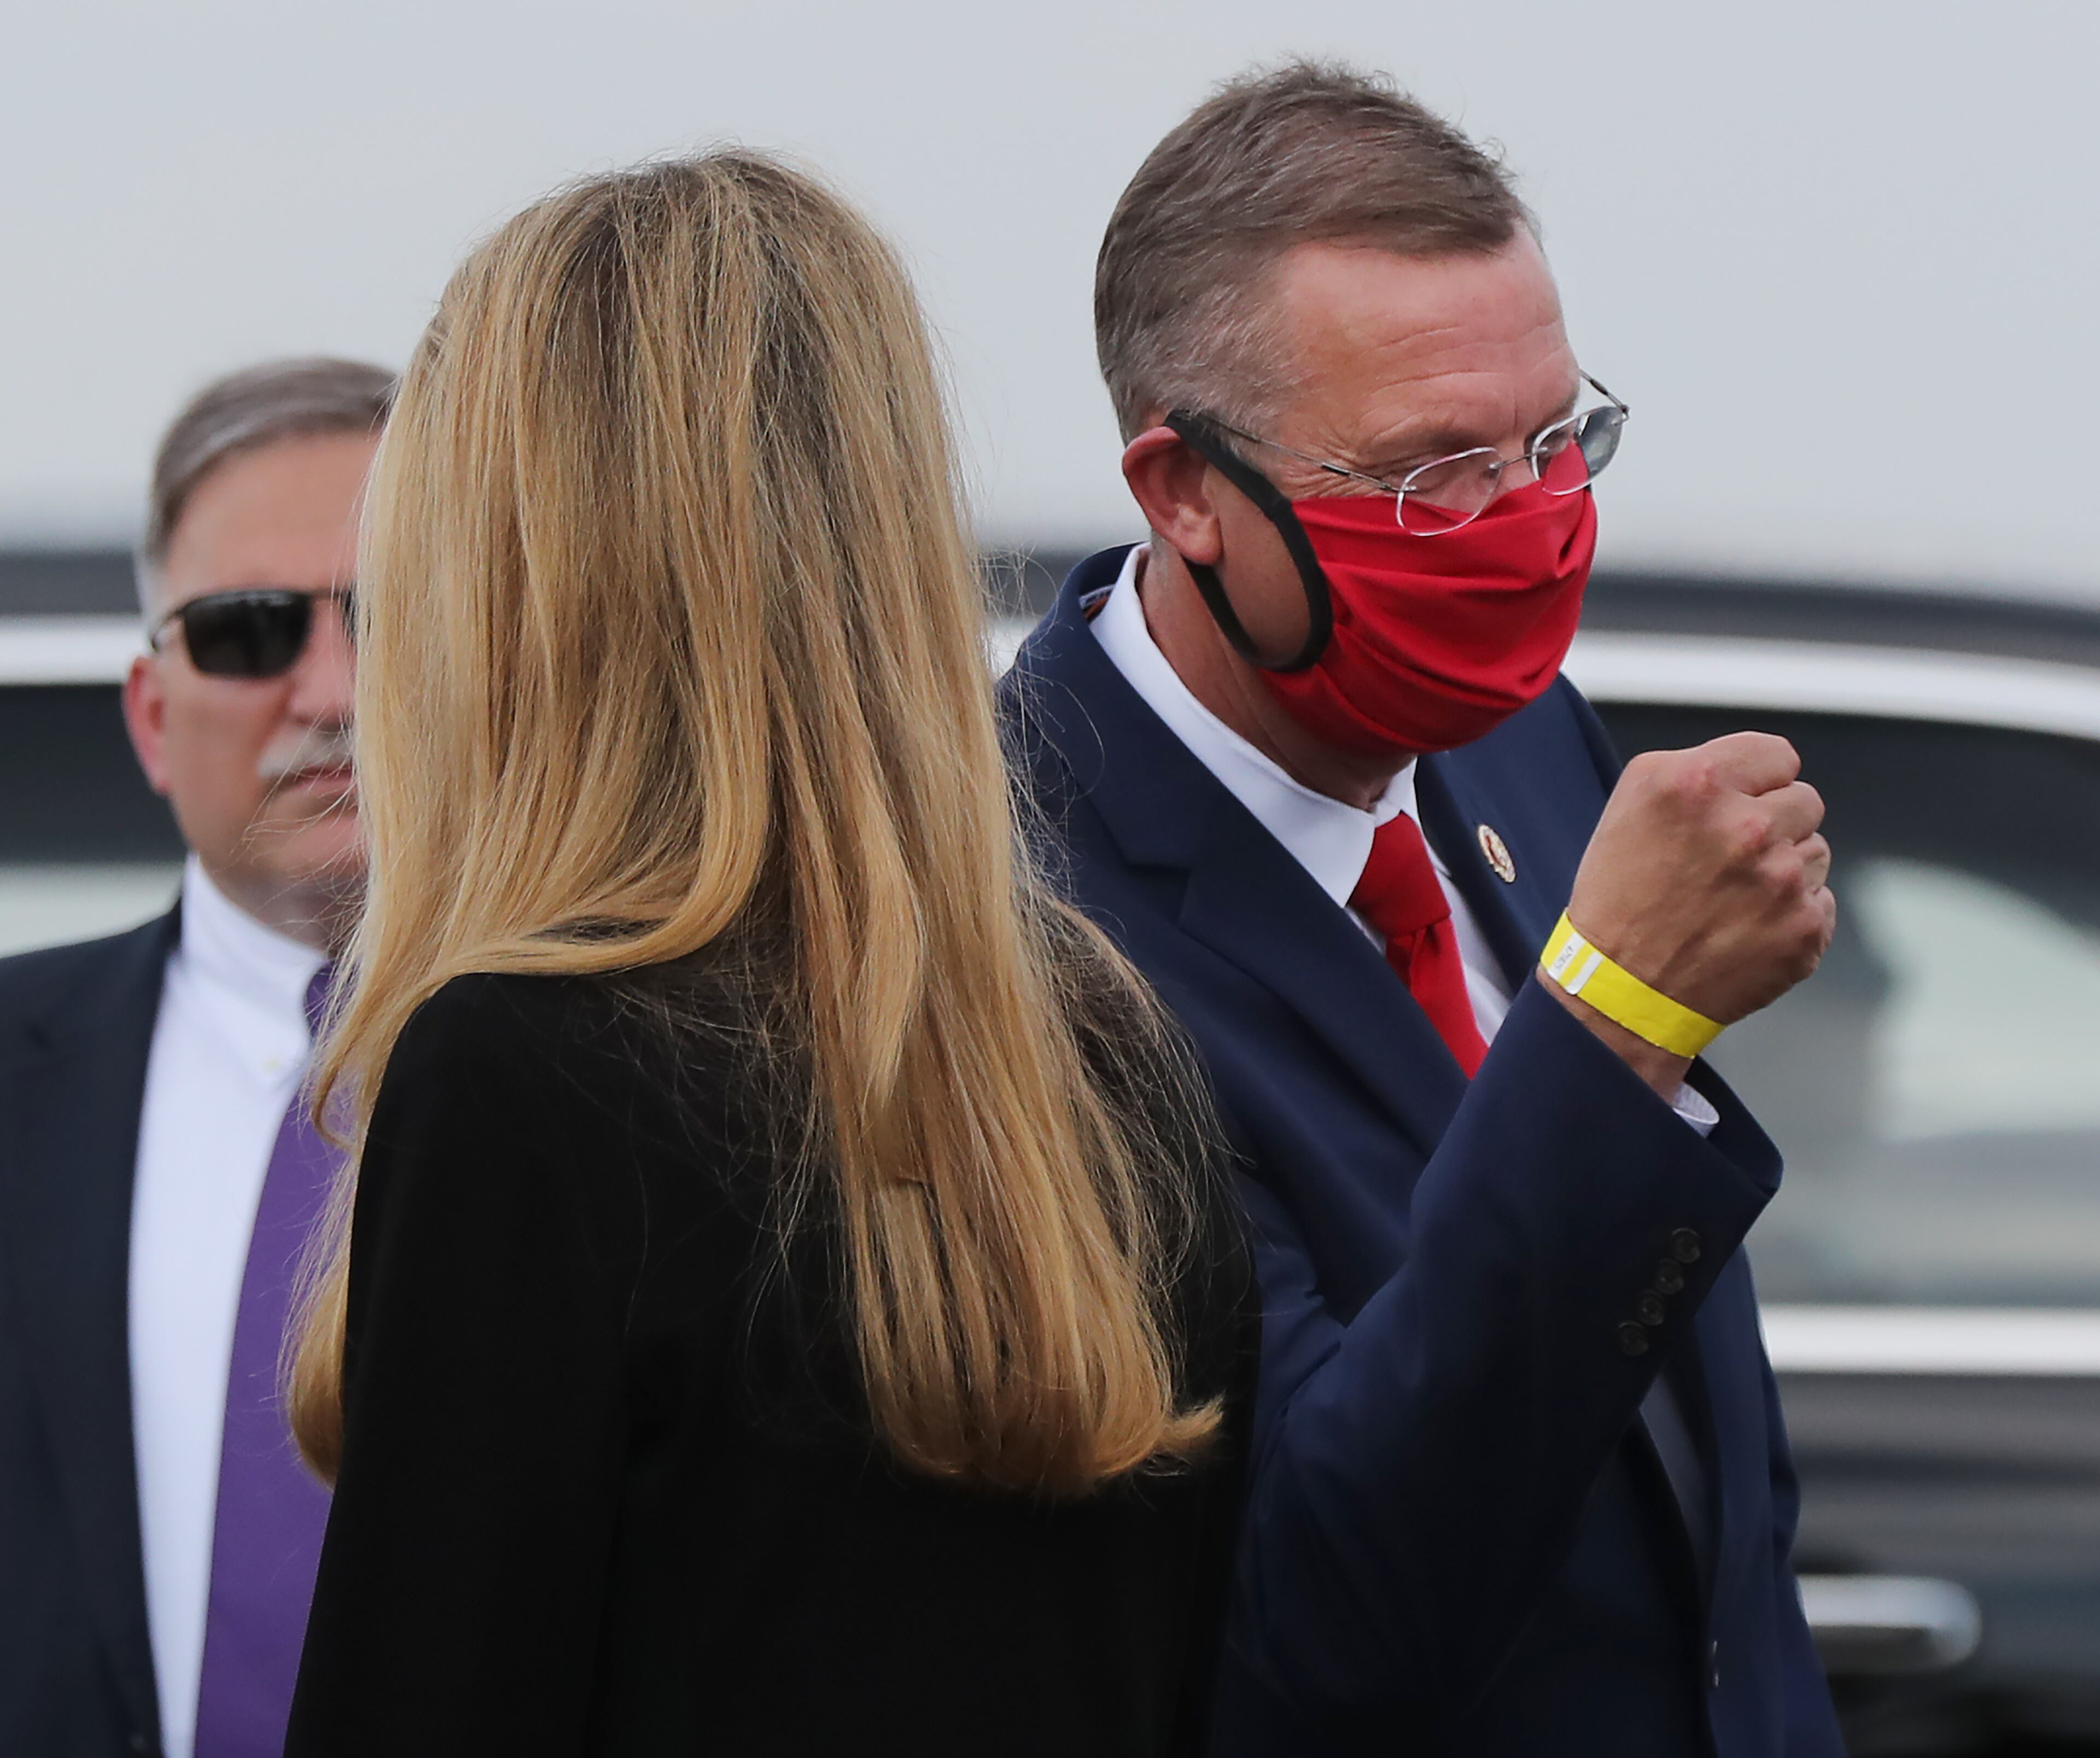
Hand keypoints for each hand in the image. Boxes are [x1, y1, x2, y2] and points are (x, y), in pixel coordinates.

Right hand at [1549, 732, 1835, 1090]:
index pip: (1777, 754)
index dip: (1757, 780)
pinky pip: (1819, 900)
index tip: (1736, 805)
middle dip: (1772, 824)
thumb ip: (1698, 766)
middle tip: (1727, 859)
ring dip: (1783, 868)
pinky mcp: (1805, 928)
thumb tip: (1759, 769)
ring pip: (1815, 851)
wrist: (1622, 991)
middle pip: (1804, 801)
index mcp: (1698, 783)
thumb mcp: (1631, 803)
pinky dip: (1790, 913)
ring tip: (1732, 897)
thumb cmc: (1619, 896)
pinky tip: (1746, 927)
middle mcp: (1746, 826)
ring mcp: (1783, 880)